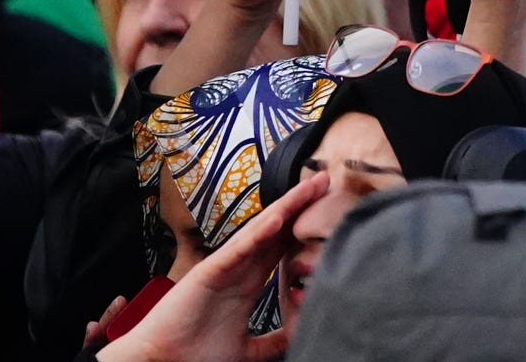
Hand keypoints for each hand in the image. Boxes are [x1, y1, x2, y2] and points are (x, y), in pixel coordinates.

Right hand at [100, 172, 328, 361]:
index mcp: (248, 283)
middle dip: (299, 205)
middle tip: (325, 181)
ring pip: (259, 231)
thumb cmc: (196, 355)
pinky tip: (278, 218)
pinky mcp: (208, 273)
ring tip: (308, 187)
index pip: (281, 247)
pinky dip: (257, 233)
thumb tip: (301, 333)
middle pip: (275, 230)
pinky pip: (237, 249)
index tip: (329, 209)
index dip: (303, 227)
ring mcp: (224, 267)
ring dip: (285, 208)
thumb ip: (274, 339)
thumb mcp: (248, 349)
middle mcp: (239, 269)